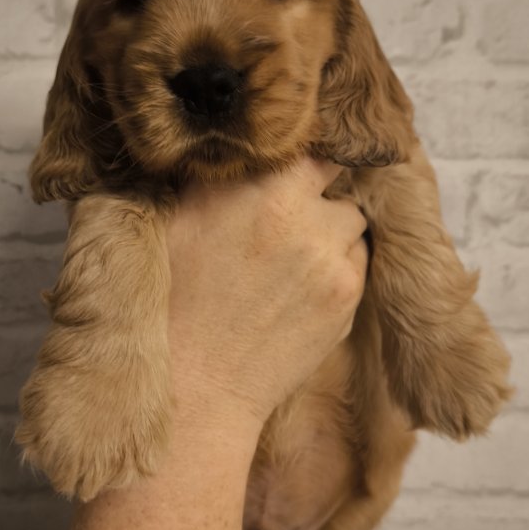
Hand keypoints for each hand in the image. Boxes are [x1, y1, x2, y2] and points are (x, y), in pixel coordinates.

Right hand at [166, 157, 367, 430]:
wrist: (196, 383)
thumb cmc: (172, 299)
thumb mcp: (175, 219)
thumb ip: (216, 176)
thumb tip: (238, 147)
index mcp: (269, 187)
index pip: (312, 148)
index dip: (298, 158)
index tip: (287, 169)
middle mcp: (310, 218)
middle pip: (335, 186)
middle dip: (313, 197)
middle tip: (281, 220)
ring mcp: (335, 262)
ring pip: (351, 225)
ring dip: (329, 232)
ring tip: (290, 258)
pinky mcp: (347, 300)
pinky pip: (356, 264)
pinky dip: (336, 268)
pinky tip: (298, 289)